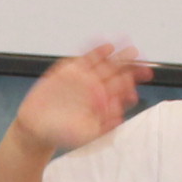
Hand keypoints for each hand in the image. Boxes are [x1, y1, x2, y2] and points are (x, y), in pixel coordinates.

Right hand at [9, 42, 150, 154]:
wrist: (36, 127)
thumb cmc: (62, 133)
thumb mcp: (85, 135)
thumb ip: (103, 126)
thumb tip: (120, 117)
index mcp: (103, 102)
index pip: (123, 88)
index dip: (134, 80)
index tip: (145, 75)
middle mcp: (96, 88)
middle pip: (117, 72)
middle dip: (130, 65)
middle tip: (140, 56)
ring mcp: (83, 78)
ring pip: (104, 64)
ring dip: (118, 56)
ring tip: (130, 49)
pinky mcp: (68, 71)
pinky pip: (84, 59)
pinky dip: (96, 52)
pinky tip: (107, 47)